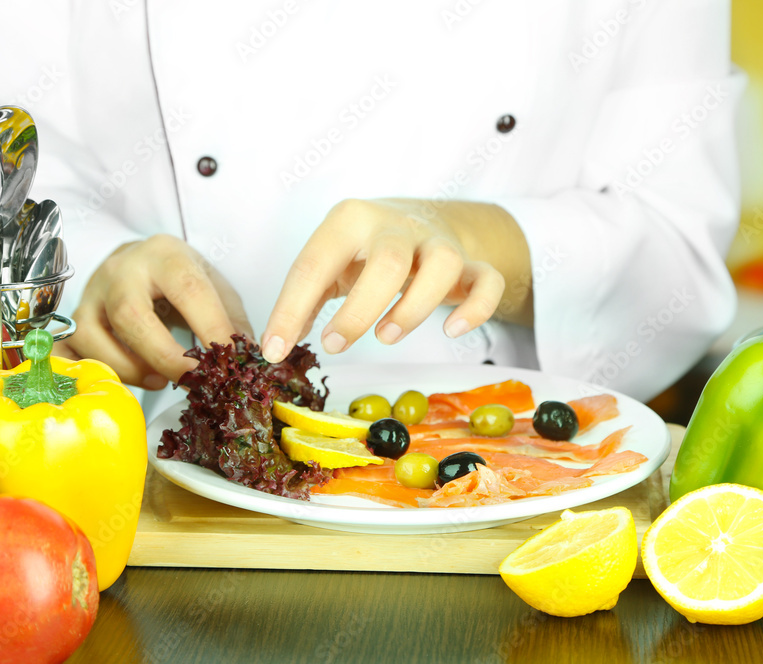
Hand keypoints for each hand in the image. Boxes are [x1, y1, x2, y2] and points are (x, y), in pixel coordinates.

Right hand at [55, 234, 252, 387]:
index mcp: (166, 255)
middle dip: (163, 356)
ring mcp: (91, 293)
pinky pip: (67, 349)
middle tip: (189, 380)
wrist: (140, 260)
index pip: (188, 289)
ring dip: (128, 368)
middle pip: (131, 315)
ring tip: (158, 380)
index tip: (227, 361)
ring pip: (93, 335)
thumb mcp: (214, 287)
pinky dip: (89, 372)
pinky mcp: (73, 317)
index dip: (209, 328)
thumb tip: (248, 360)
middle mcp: (122, 270)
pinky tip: (118, 382)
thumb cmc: (181, 278)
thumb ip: (232, 321)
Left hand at [261, 198, 530, 362]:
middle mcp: (395, 226)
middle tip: (334, 345)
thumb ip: (304, 298)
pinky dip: (476, 307)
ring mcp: (437, 243)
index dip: (290, 309)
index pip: (315, 263)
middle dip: (359, 310)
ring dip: (415, 307)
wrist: (421, 216)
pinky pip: (487, 280)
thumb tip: (277, 344)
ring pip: (443, 265)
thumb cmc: (365, 248)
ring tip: (386, 337)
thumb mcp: (330, 261)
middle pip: (387, 262)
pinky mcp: (470, 263)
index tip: (275, 349)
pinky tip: (453, 330)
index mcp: (350, 221)